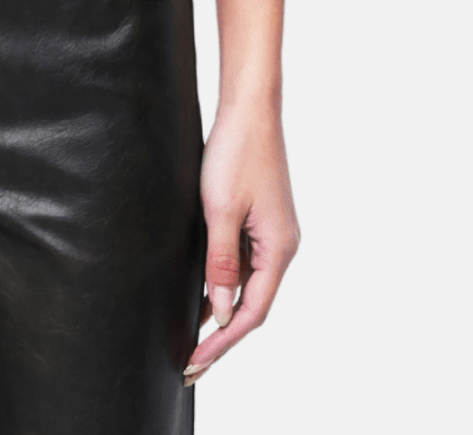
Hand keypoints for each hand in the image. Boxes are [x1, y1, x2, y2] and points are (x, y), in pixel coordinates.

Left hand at [185, 101, 299, 384]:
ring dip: (223, 313)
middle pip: (254, 305)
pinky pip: (246, 264)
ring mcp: (274, 234)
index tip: (195, 361)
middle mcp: (282, 246)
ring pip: (250, 286)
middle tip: (190, 364)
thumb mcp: (221, 211)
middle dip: (223, 337)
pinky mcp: (263, 221)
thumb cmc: (236, 153)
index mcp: (279, 249)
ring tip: (193, 340)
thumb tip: (222, 313)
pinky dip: (226, 285)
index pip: (252, 312)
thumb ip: (222, 263)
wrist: (249, 109)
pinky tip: (205, 297)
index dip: (224, 342)